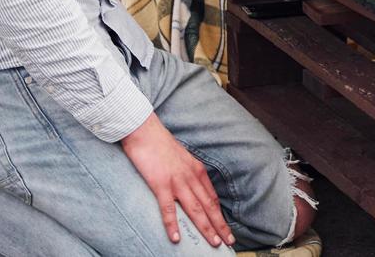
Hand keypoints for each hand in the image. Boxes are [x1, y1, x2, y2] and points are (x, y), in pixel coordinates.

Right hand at [121, 114, 232, 247]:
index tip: (226, 228)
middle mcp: (192, 177)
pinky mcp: (161, 184)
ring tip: (213, 243)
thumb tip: (192, 188)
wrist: (145, 131)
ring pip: (195, 210)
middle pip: (208, 206)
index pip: (212, 198)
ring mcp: (177, 182)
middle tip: (229, 241)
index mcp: (197, 171)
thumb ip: (188, 173)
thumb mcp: (182, 159)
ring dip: (205, 227)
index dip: (219, 215)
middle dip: (220, 225)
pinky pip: (168, 209)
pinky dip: (173, 225)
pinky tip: (176, 238)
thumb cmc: (161, 145)